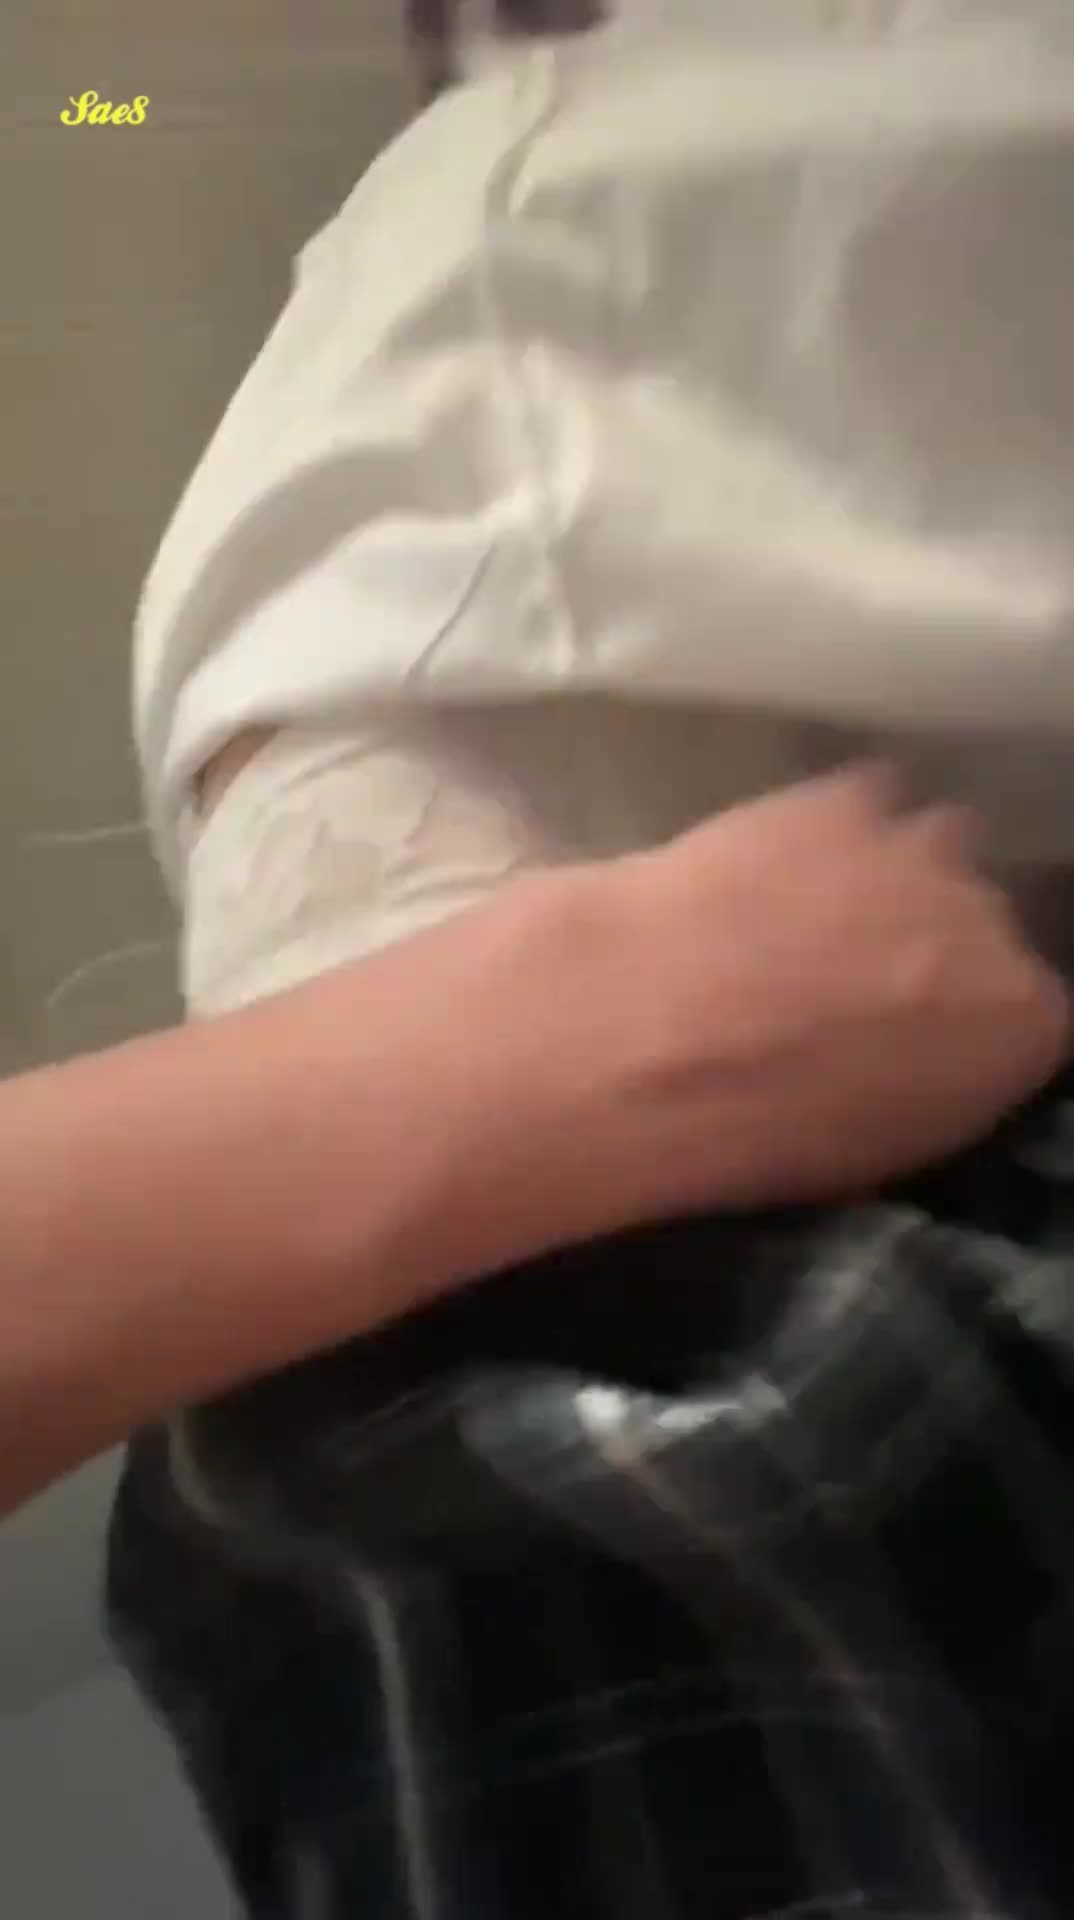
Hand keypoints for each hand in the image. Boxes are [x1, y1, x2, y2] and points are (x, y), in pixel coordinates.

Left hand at [485, 764, 1069, 1244]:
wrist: (658, 1029)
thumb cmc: (762, 1123)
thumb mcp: (873, 1144)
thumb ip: (927, 1083)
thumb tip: (913, 1059)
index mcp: (1024, 1027)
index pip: (1025, 1013)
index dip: (966, 1024)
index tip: (913, 1039)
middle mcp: (997, 925)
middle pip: (981, 923)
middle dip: (931, 944)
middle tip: (849, 978)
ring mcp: (924, 848)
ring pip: (936, 845)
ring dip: (890, 873)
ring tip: (811, 909)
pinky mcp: (845, 796)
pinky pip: (865, 796)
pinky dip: (831, 823)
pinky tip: (774, 854)